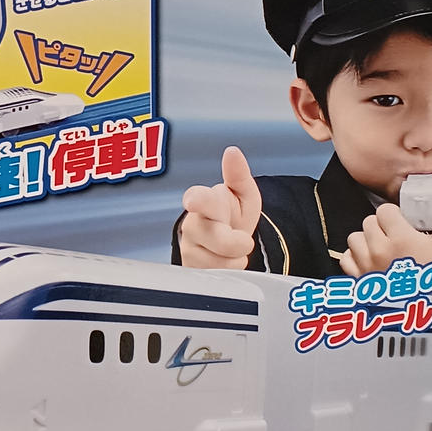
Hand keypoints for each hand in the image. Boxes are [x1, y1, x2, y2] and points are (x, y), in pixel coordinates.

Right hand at [178, 146, 262, 268]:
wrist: (225, 244)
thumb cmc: (232, 216)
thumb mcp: (243, 196)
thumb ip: (238, 175)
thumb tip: (232, 152)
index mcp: (203, 201)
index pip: (198, 199)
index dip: (197, 200)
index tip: (193, 201)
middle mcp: (191, 224)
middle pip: (216, 238)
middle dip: (236, 243)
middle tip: (243, 240)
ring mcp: (188, 249)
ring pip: (219, 262)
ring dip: (234, 259)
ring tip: (230, 249)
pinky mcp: (189, 270)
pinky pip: (216, 278)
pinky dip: (227, 273)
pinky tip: (223, 263)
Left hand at [340, 195, 431, 276]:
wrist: (418, 307)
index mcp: (401, 239)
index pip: (384, 210)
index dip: (392, 215)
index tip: (400, 223)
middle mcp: (379, 250)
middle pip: (368, 221)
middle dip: (380, 227)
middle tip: (393, 237)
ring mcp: (364, 263)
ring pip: (355, 237)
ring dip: (366, 241)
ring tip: (381, 249)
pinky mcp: (355, 276)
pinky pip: (346, 257)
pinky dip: (355, 258)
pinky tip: (370, 261)